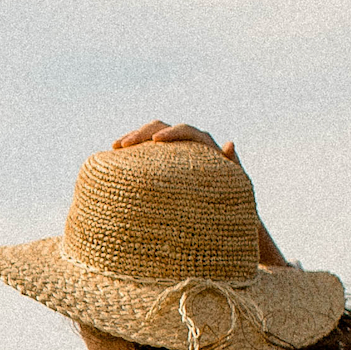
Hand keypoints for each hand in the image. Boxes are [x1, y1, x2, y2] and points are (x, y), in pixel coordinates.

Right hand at [110, 121, 288, 267]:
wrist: (228, 220)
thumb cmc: (237, 207)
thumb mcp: (237, 188)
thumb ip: (233, 165)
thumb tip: (230, 143)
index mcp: (206, 148)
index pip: (187, 131)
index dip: (171, 133)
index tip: (156, 141)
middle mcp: (189, 146)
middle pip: (163, 128)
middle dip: (142, 133)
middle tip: (123, 144)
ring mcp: (174, 157)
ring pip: (151, 139)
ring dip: (133, 141)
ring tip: (114, 149)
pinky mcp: (164, 169)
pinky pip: (147, 157)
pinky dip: (133, 158)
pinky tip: (115, 163)